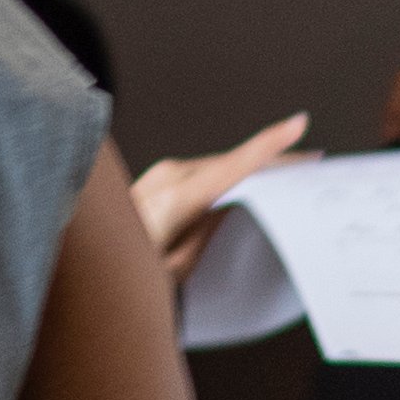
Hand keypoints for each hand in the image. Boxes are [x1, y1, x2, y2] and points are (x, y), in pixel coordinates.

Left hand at [131, 118, 309, 273]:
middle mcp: (167, 177)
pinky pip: (205, 170)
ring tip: (291, 171)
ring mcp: (161, 174)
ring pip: (221, 165)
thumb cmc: (127, 276)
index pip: (234, 167)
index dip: (269, 145)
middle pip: (234, 163)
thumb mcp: (178, 268)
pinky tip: (251, 178)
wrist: (86, 272)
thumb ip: (210, 230)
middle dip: (273, 161)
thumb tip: (237, 201)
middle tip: (312, 163)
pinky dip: (231, 172)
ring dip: (253, 167)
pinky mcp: (160, 178)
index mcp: (175, 199)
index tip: (298, 123)